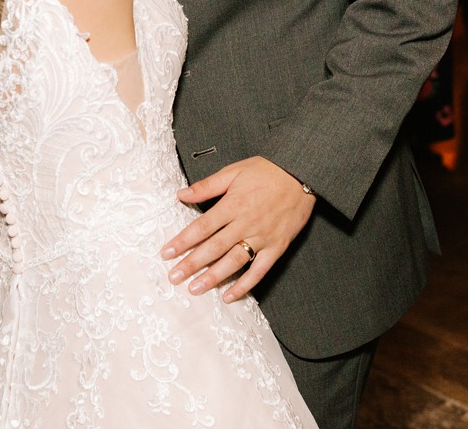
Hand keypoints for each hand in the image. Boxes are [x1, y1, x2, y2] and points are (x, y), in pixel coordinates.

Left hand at [162, 156, 314, 301]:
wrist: (301, 174)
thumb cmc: (266, 170)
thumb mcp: (234, 170)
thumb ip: (207, 185)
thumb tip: (181, 194)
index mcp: (233, 204)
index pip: (202, 227)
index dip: (183, 241)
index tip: (166, 253)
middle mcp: (245, 223)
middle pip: (214, 248)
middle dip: (191, 264)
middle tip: (174, 277)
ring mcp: (262, 237)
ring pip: (233, 262)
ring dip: (213, 277)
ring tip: (195, 289)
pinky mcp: (276, 247)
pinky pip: (259, 271)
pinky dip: (244, 285)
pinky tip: (229, 296)